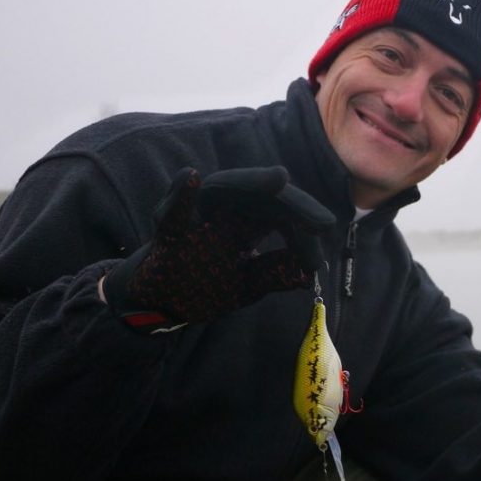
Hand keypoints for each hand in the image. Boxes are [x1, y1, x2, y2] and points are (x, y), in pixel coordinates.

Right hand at [103, 166, 334, 330]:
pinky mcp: (166, 237)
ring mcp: (193, 221)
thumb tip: (309, 274)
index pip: (279, 213)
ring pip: (221, 191)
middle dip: (292, 203)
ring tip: (279, 178)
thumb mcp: (246, 285)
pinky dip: (178, 196)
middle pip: (259, 196)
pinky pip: (170, 216)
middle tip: (323, 221)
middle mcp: (221, 214)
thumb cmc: (202, 285)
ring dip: (249, 183)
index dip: (303, 226)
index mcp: (243, 223)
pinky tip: (190, 176)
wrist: (158, 303)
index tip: (320, 250)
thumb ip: (274, 275)